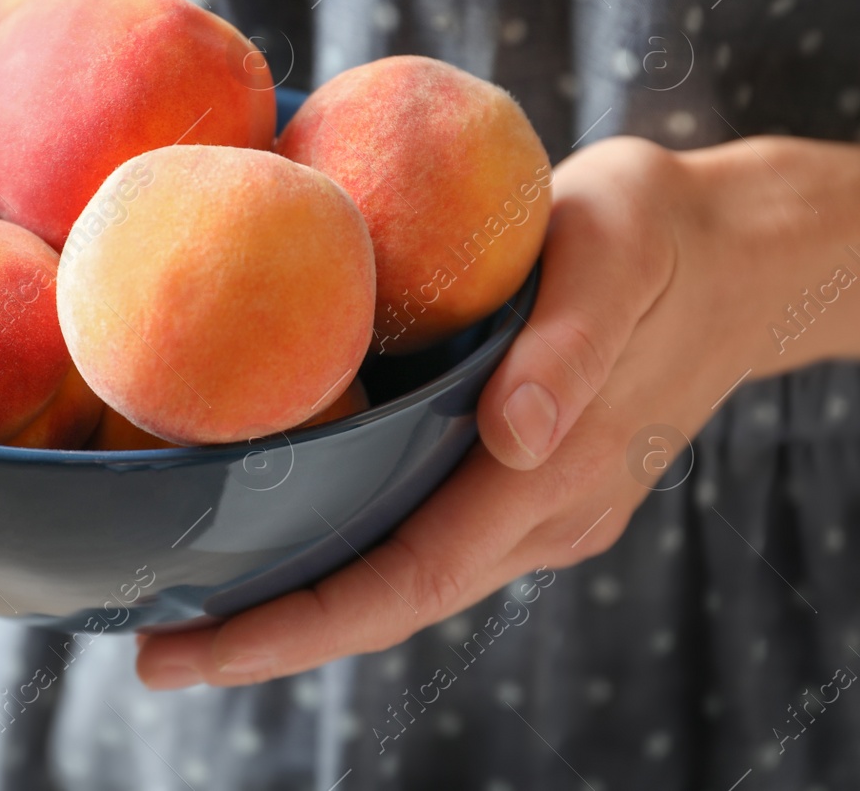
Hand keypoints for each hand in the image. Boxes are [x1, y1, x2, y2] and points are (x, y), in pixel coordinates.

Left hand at [137, 133, 852, 688]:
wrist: (737, 250)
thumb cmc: (663, 234)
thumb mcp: (619, 251)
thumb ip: (574, 344)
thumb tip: (512, 435)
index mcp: (551, 477)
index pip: (407, 582)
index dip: (296, 628)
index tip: (194, 652)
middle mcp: (537, 514)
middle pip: (384, 601)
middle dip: (268, 636)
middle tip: (150, 650)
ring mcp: (532, 503)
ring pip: (399, 574)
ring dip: (296, 599)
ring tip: (182, 603)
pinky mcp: (522, 474)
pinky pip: (418, 529)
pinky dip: (339, 547)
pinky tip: (270, 526)